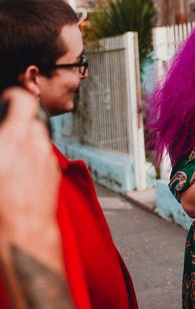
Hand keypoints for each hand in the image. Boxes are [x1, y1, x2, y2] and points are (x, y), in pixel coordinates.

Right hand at [0, 89, 59, 234]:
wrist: (23, 234)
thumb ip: (3, 141)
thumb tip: (5, 136)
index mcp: (14, 139)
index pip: (23, 100)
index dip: (12, 97)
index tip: (5, 101)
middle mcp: (36, 145)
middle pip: (30, 120)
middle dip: (16, 124)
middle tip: (5, 134)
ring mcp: (47, 160)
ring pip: (38, 138)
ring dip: (25, 141)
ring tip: (8, 158)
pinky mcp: (53, 174)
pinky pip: (43, 156)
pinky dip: (32, 157)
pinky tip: (18, 174)